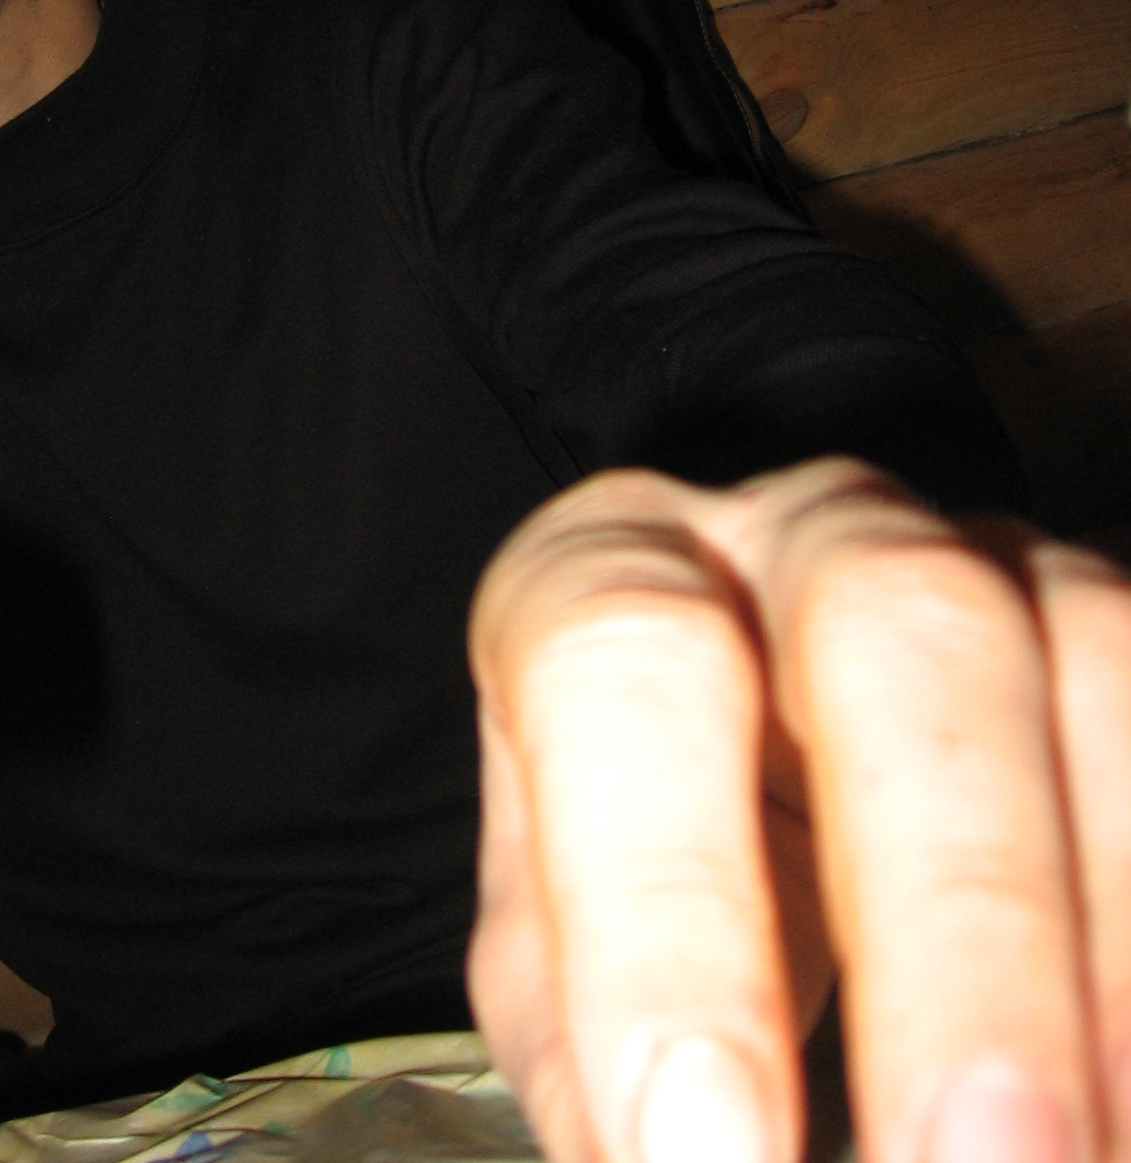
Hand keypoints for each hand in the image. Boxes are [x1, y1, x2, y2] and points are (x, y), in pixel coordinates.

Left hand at [468, 457, 1130, 1162]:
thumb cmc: (642, 867)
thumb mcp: (559, 946)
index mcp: (613, 567)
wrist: (773, 764)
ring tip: (1087, 1161)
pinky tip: (1128, 1096)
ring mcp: (995, 559)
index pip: (621, 655)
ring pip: (1094, 662)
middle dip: (953, 905)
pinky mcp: (1123, 628)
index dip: (664, 896)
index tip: (699, 1150)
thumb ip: (596, 1057)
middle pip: (893, 623)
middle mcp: (806, 533)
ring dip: (1111, 941)